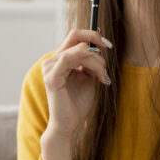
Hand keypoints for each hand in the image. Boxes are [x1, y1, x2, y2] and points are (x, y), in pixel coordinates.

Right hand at [40, 29, 112, 159]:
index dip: (92, 34)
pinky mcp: (51, 76)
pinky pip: (69, 58)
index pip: (74, 36)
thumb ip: (90, 61)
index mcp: (60, 60)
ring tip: (103, 76)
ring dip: (96, 61)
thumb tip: (98, 43)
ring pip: (78, 50)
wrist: (70, 124)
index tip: (107, 43)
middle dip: (95, 40)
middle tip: (109, 50)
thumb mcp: (88, 77)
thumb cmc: (78, 103)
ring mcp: (50, 68)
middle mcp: (52, 61)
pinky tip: (97, 74)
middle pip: (75, 36)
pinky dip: (87, 62)